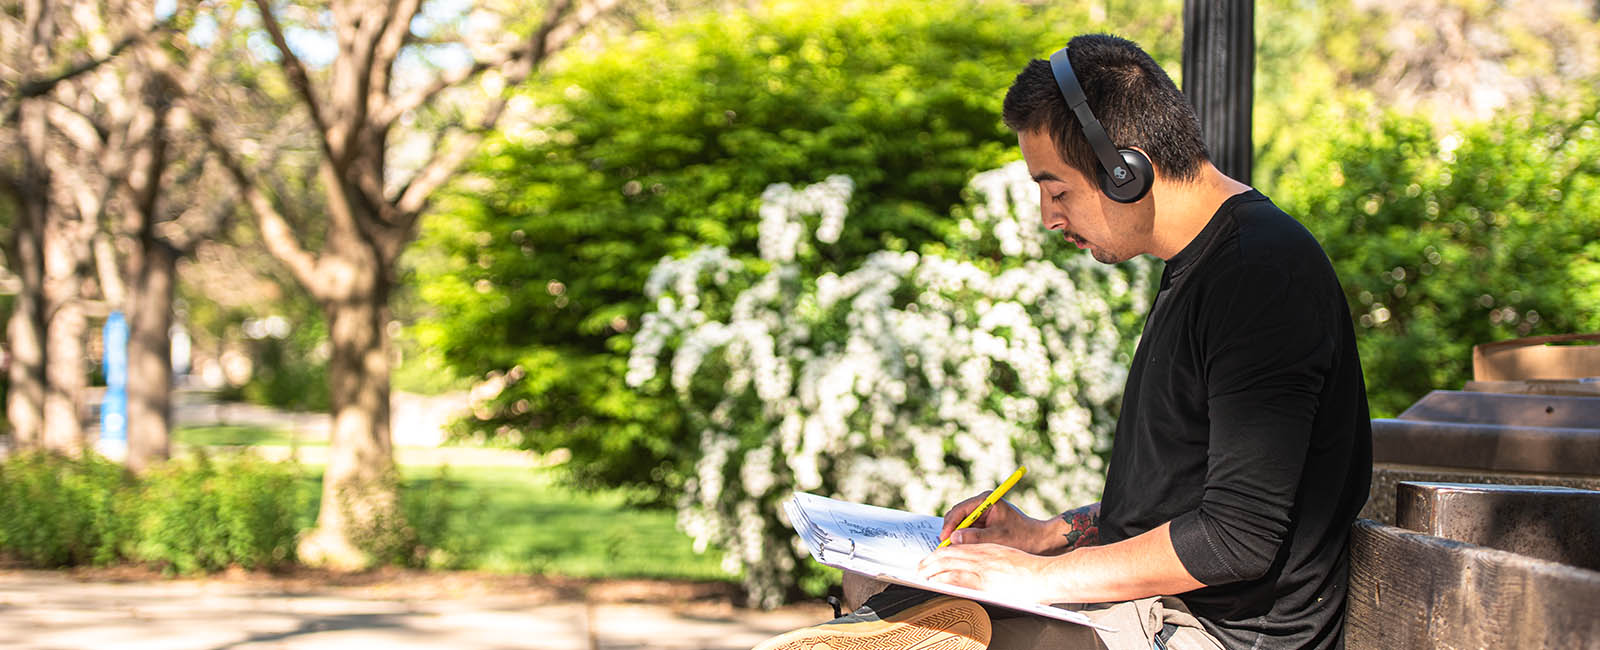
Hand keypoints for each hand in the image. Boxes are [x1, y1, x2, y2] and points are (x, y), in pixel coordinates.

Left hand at [917, 543, 1056, 604]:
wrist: (1046, 574)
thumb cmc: (1032, 570)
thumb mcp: (1007, 557)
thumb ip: (991, 559)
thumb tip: (980, 567)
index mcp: (987, 549)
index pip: (958, 548)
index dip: (941, 553)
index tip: (932, 559)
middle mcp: (982, 555)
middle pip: (949, 554)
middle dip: (930, 561)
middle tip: (920, 568)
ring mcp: (983, 568)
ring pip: (949, 565)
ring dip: (932, 570)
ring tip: (922, 576)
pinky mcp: (985, 582)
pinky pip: (958, 579)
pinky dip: (943, 580)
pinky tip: (935, 583)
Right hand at [939, 492, 1051, 553]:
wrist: (1039, 541)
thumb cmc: (1023, 537)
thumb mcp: (998, 538)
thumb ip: (975, 537)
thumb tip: (953, 538)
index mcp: (987, 500)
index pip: (961, 510)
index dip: (950, 524)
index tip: (944, 538)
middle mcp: (982, 504)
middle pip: (957, 516)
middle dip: (951, 531)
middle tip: (944, 547)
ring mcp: (981, 514)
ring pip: (960, 524)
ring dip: (956, 536)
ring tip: (951, 550)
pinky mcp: (982, 524)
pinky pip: (967, 530)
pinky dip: (963, 539)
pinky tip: (961, 550)